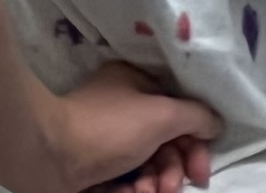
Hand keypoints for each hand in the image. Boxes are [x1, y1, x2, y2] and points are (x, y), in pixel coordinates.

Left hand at [47, 63, 219, 192]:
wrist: (48, 158)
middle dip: (173, 169)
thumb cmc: (109, 128)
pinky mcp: (91, 167)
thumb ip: (196, 116)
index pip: (178, 111)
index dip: (195, 141)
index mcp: (137, 83)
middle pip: (164, 141)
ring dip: (155, 183)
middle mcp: (122, 106)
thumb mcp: (161, 115)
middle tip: (174, 188)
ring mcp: (105, 138)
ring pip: (145, 163)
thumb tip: (216, 122)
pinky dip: (133, 189)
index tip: (201, 171)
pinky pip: (123, 177)